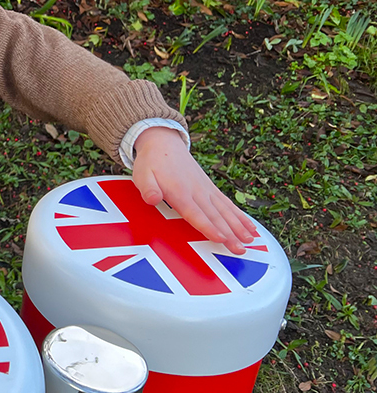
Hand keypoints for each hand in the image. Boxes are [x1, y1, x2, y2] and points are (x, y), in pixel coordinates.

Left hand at [131, 127, 256, 254]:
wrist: (163, 143)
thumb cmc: (151, 162)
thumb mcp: (142, 175)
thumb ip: (147, 189)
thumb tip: (152, 199)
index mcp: (179, 192)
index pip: (195, 213)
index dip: (208, 227)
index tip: (221, 238)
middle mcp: (196, 191)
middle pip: (215, 216)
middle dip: (229, 233)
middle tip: (241, 249)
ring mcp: (205, 189)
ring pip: (225, 211)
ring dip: (239, 226)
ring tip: (251, 240)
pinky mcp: (210, 188)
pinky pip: (227, 204)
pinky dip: (240, 216)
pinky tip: (250, 227)